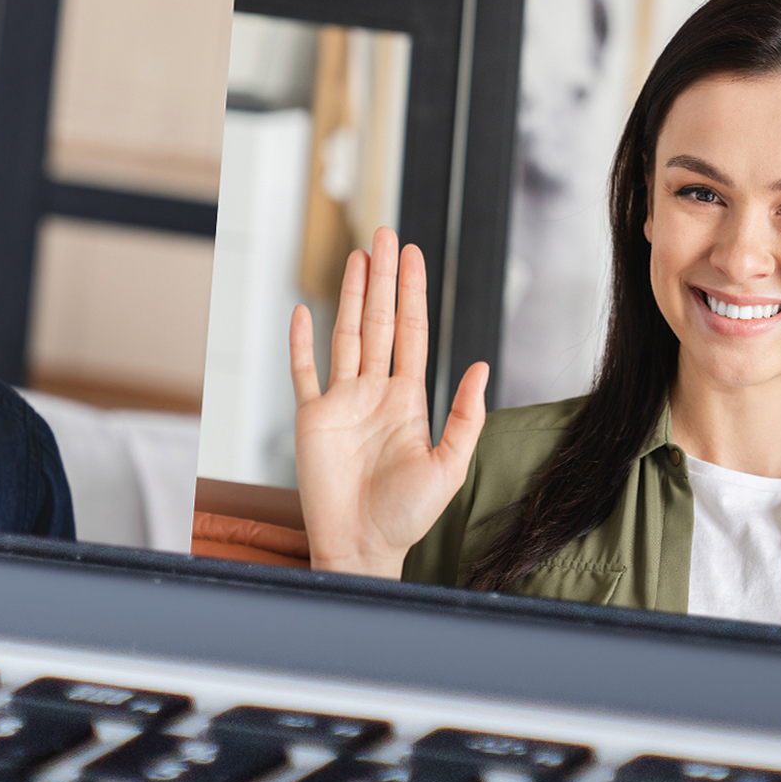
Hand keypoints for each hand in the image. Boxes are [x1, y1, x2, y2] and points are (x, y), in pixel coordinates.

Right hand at [290, 229, 487, 574]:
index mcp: (408, 400)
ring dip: (350, 295)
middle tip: (386, 235)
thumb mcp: (449, 466)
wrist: (363, 546)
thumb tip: (480, 366)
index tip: (413, 256)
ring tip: (357, 257)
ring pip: (346, 335)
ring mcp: (341, 402)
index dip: (412, 293)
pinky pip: (304, 372)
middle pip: (379, 321)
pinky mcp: (312, 418)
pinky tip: (302, 313)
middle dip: (383, 278)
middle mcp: (374, 393)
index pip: (411, 333)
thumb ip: (465, 416)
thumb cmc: (407, 516)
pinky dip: (300, 342)